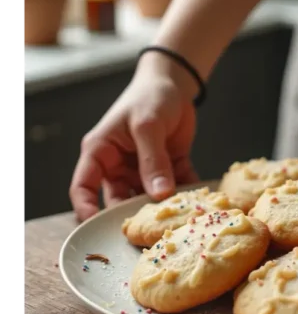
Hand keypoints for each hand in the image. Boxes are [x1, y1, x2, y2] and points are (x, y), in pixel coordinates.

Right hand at [69, 62, 198, 221]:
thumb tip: (159, 195)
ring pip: (149, 197)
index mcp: (101, 152)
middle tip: (149, 230)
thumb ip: (152, 160)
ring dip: (163, 207)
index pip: (83, 187)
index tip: (97, 226)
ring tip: (179, 218)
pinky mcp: (169, 168)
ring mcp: (144, 169)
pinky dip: (186, 194)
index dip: (86, 209)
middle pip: (119, 199)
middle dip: (133, 215)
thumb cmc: (149, 97)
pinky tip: (199, 201)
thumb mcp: (148, 126)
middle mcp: (119, 165)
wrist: (175, 83)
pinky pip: (176, 186)